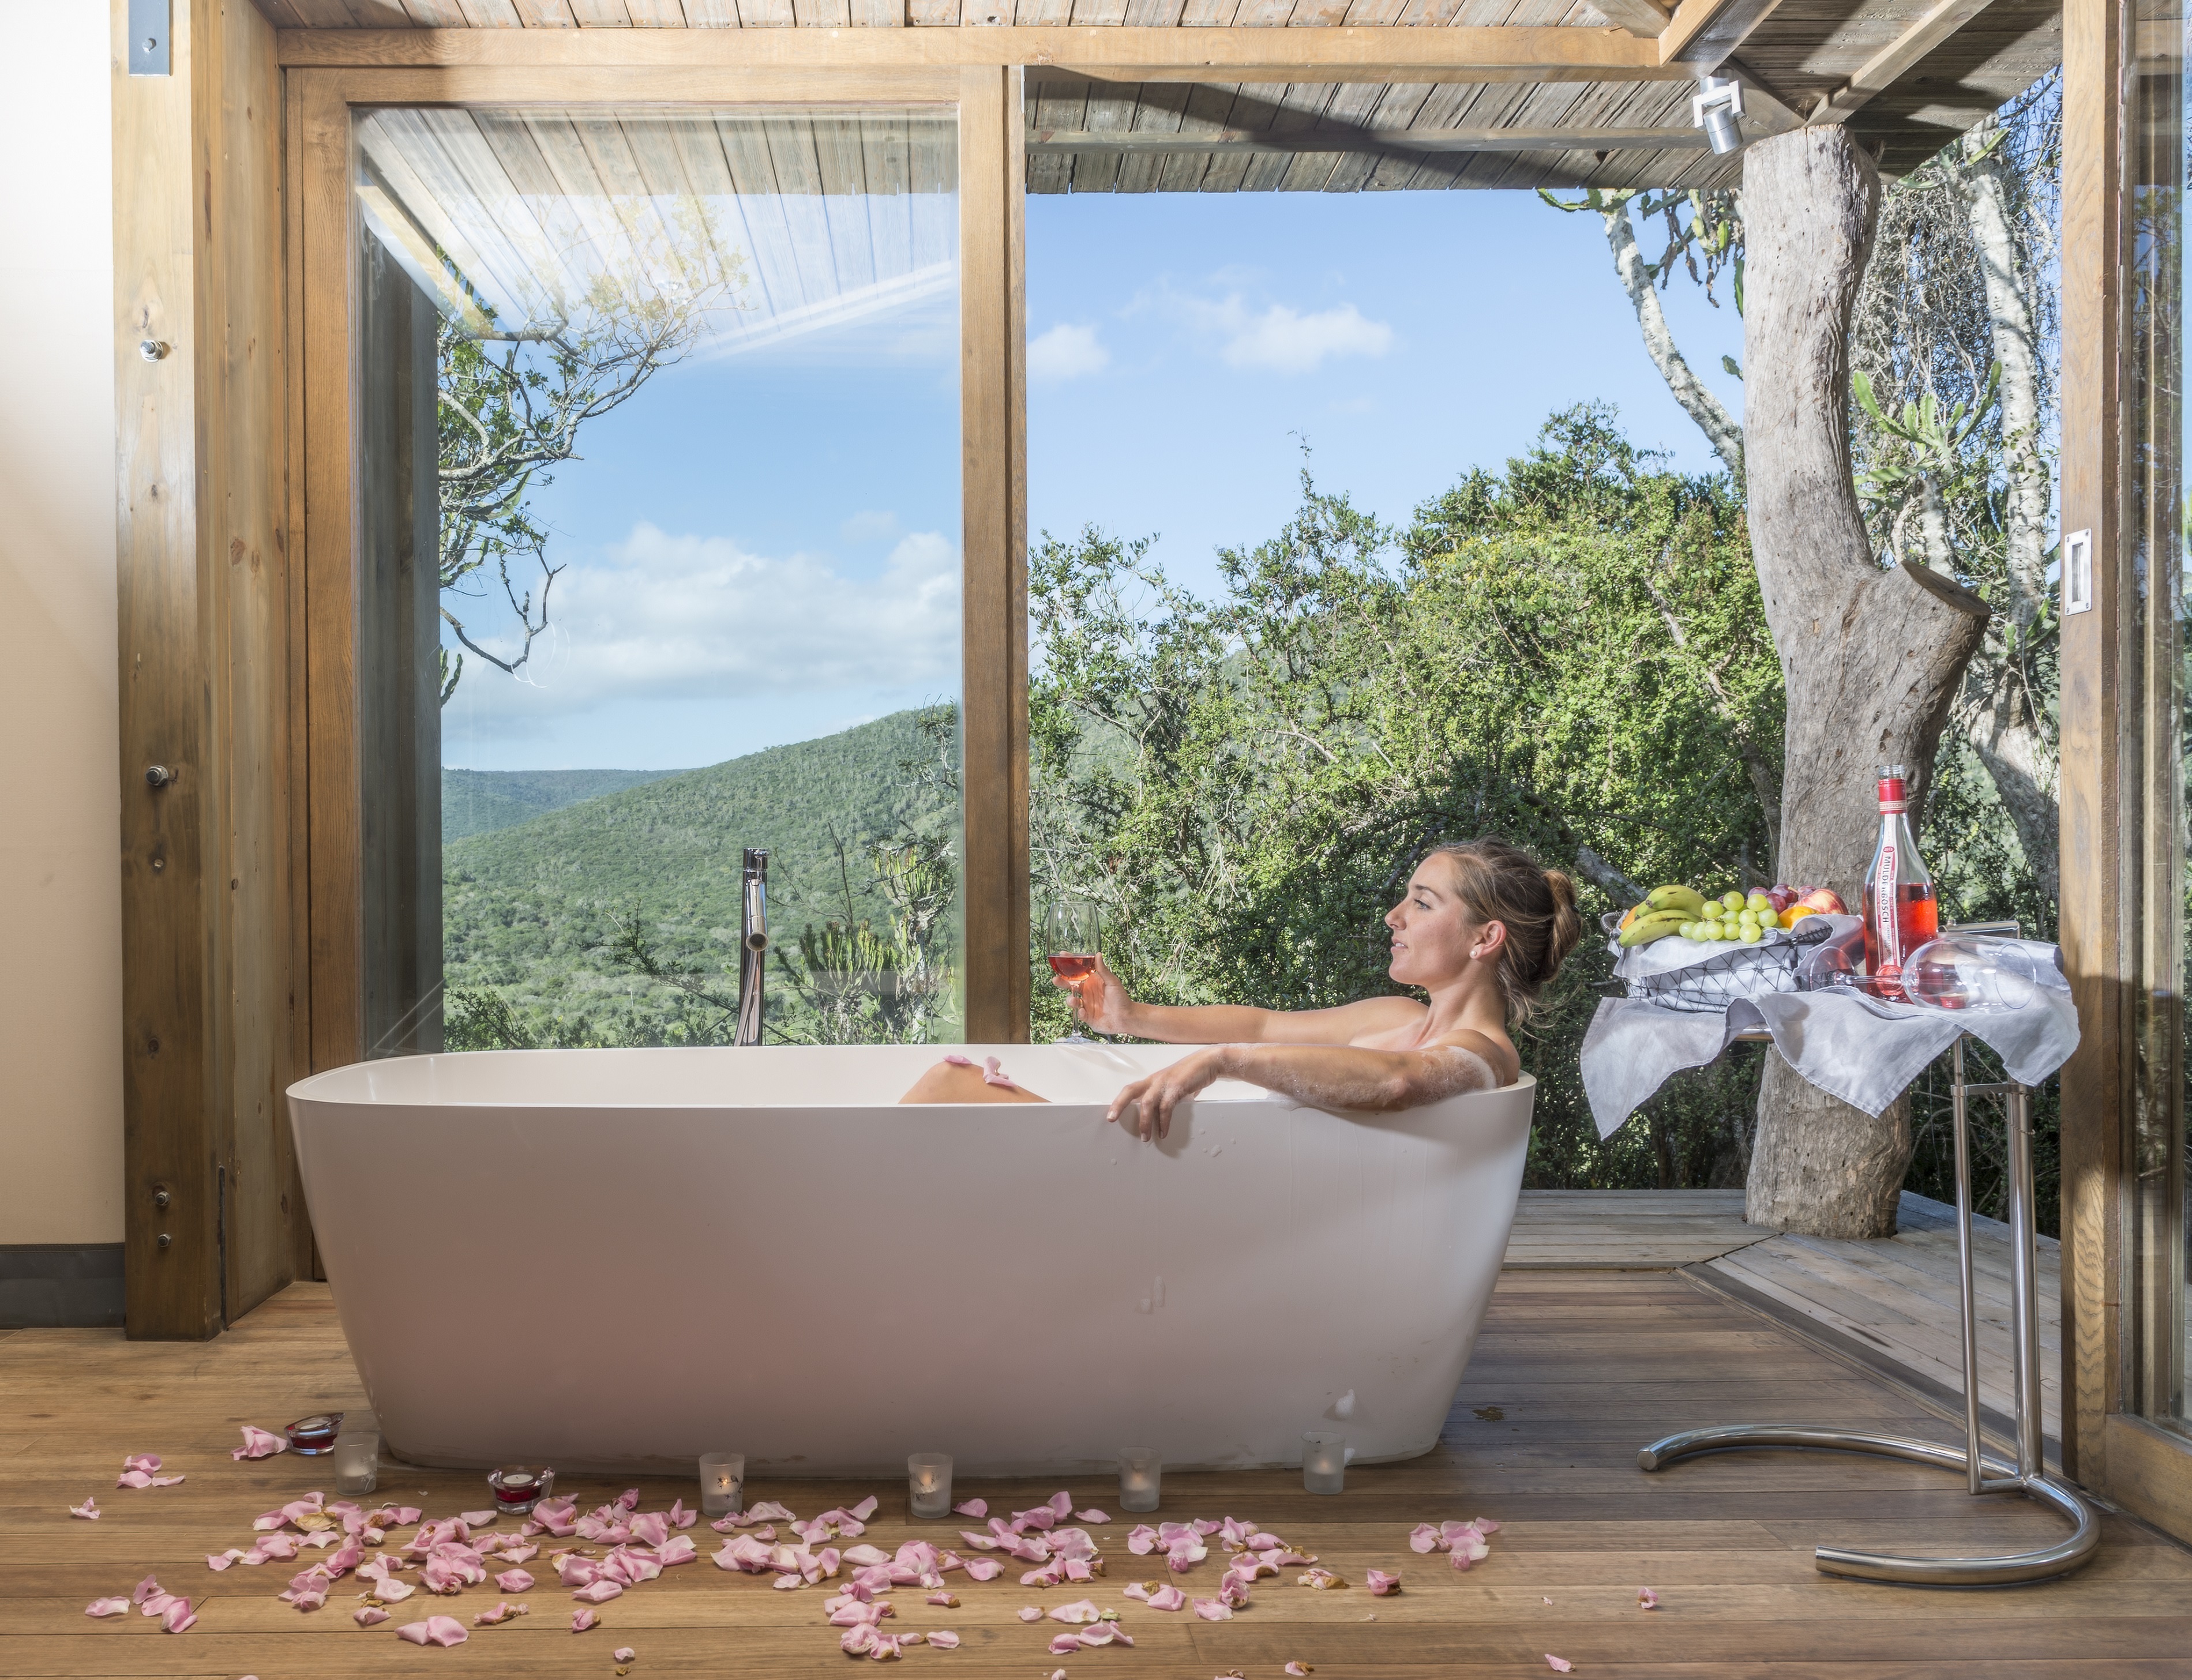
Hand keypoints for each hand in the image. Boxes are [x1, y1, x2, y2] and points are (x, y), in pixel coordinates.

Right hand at [1055, 955, 1134, 1035]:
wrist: (1126, 1017)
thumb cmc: (1121, 998)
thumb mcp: (1112, 982)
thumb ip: (1103, 970)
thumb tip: (1098, 954)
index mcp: (1091, 982)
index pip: (1077, 972)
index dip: (1069, 964)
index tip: (1062, 955)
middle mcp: (1087, 993)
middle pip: (1070, 986)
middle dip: (1061, 982)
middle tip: (1055, 979)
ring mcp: (1086, 1005)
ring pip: (1072, 1000)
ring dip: (1070, 1000)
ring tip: (1073, 1000)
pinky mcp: (1087, 1017)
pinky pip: (1080, 1014)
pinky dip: (1080, 1013)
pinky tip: (1083, 1011)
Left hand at [1106, 1048, 1226, 1141]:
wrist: (1208, 1062)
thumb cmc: (1191, 1075)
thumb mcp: (1174, 1087)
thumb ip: (1166, 1099)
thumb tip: (1163, 1115)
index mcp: (1152, 1081)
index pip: (1130, 1089)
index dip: (1119, 1101)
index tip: (1111, 1114)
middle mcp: (1155, 1080)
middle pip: (1131, 1091)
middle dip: (1119, 1104)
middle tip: (1112, 1119)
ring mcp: (1165, 1083)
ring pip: (1147, 1102)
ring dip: (1144, 1121)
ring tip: (1145, 1137)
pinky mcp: (1177, 1087)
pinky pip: (1166, 1107)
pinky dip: (1164, 1122)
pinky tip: (1163, 1131)